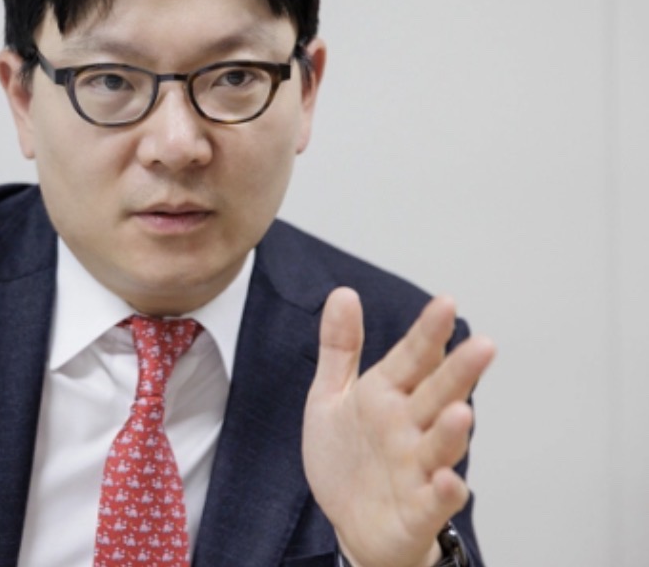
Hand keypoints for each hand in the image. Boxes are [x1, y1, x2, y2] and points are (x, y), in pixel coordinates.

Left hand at [302, 288, 494, 566]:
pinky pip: (435, 501)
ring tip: (462, 411)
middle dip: (459, 372)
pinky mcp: (418, 509)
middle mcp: (410, 427)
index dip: (428, 332)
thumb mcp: (332, 396)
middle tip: (483, 345)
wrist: (350, 523)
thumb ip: (339, 347)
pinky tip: (448, 479)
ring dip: (452, 431)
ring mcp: (417, 468)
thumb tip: (343, 293)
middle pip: (438, 394)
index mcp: (388, 395)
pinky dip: (444, 492)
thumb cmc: (348, 457)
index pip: (413, 358)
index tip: (445, 302)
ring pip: (441, 445)